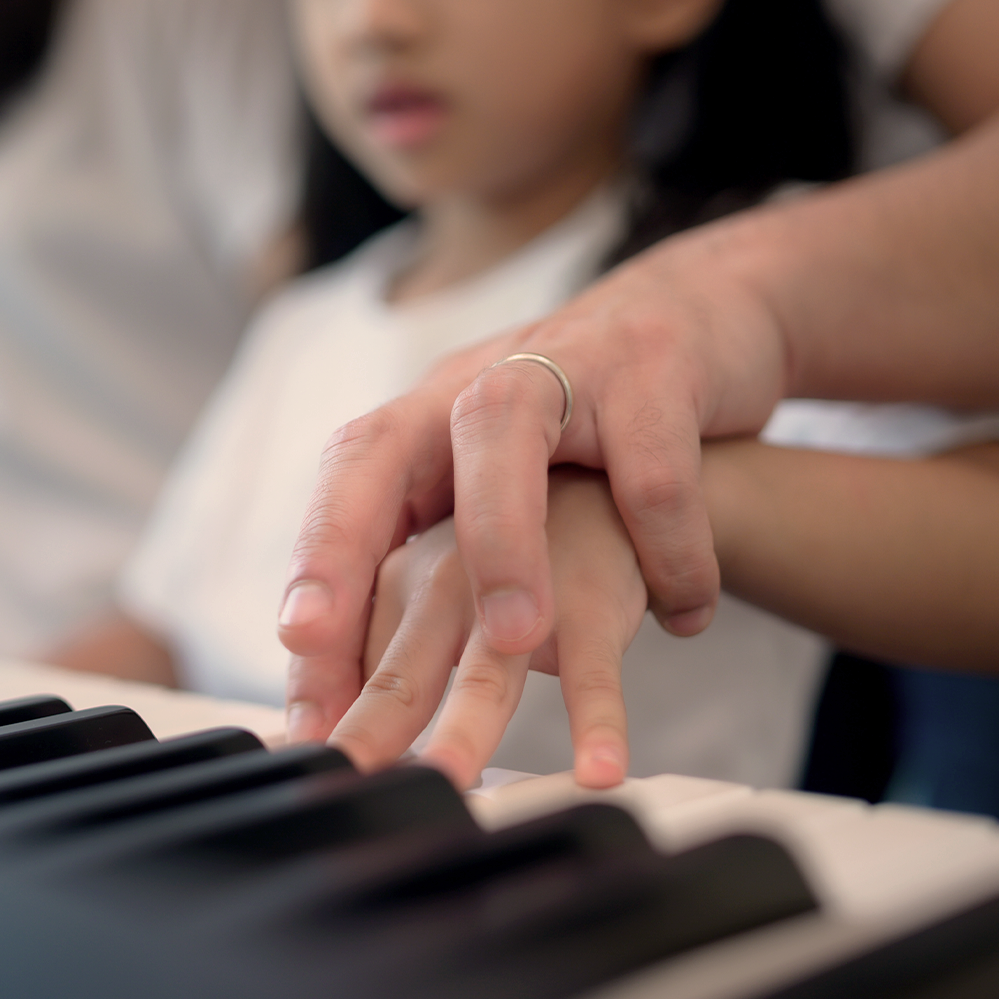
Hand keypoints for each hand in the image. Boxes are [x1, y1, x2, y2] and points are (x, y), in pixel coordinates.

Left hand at [278, 234, 785, 744]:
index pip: (346, 481)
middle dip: (343, 543)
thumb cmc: (598, 429)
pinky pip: (652, 470)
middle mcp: (479, 381)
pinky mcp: (657, 369)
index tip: (292, 650)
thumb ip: (448, 558)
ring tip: (518, 640)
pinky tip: (684, 614)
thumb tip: (371, 686)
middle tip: (320, 640)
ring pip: (505, 432)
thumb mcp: (507, 479)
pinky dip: (672, 553)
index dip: (313, 559)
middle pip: (383, 447)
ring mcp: (565, 362)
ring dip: (502, 543)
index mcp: (433, 418)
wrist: (705, 312)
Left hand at [329, 467, 647, 789]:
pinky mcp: (588, 603)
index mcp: (391, 582)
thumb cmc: (497, 564)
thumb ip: (368, 663)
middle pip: (398, 673)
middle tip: (347, 785)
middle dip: (368, 730)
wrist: (595, 488)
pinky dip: (598, 723)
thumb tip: (309, 737)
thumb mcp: (425, 601)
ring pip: (487, 672)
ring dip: (468, 728)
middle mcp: (442, 583)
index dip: (317, 716)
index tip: (304, 769)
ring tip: (449, 781)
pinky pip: (592, 674)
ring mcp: (516, 595)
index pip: (340, 662)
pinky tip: (596, 770)